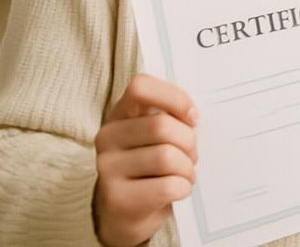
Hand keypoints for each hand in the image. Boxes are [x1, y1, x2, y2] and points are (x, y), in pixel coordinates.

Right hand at [93, 74, 197, 246]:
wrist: (128, 212)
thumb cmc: (153, 164)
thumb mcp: (159, 134)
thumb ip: (172, 116)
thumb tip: (193, 117)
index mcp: (120, 114)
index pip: (140, 87)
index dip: (174, 98)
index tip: (192, 118)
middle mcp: (107, 138)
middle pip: (162, 126)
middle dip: (189, 142)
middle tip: (191, 154)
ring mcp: (107, 169)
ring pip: (167, 157)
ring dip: (187, 168)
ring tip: (183, 173)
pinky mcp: (117, 199)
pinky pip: (167, 186)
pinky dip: (183, 188)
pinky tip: (177, 190)